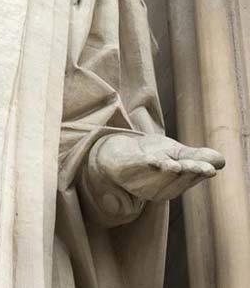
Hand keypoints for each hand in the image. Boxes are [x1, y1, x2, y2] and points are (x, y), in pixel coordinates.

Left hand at [94, 133, 224, 201]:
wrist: (117, 153)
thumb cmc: (151, 155)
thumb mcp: (176, 154)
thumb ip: (196, 158)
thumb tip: (222, 161)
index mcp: (174, 184)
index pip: (189, 177)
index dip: (199, 173)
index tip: (211, 169)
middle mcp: (159, 186)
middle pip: (176, 178)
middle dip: (187, 172)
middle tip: (200, 167)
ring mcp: (141, 179)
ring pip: (158, 175)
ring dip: (168, 171)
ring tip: (177, 165)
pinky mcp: (125, 167)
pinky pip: (136, 167)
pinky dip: (145, 164)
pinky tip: (154, 159)